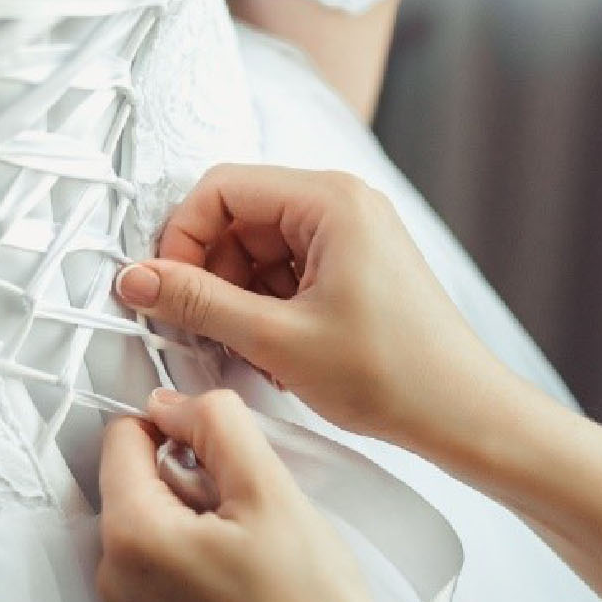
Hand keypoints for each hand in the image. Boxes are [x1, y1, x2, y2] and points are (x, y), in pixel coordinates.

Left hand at [96, 388, 403, 601]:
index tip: (222, 451)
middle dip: (190, 484)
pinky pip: (160, 584)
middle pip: (137, 489)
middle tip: (252, 515)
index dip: (177, 428)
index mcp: (132, 535)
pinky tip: (245, 594)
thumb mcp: (272, 492)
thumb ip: (217, 425)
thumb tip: (174, 402)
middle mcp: (114, 582)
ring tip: (254, 559)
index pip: (125, 438)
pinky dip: (195, 575)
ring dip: (194, 529)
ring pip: (151, 536)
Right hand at [114, 164, 510, 460]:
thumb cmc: (395, 374)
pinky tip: (271, 351)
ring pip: (257, 251)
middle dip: (209, 273)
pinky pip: (285, 273)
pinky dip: (264, 309)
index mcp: (330, 200)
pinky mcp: (353, 268)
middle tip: (198, 327)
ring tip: (247, 349)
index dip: (181, 238)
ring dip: (236, 298)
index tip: (163, 287)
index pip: (222, 189)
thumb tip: (138, 281)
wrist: (462, 413)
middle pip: (238, 218)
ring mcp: (350, 236)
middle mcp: (342, 205)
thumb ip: (198, 304)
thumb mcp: (275, 339)